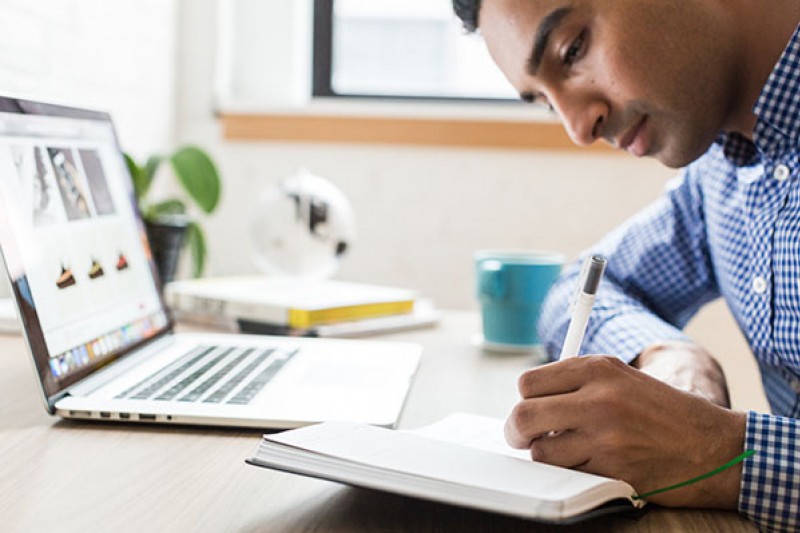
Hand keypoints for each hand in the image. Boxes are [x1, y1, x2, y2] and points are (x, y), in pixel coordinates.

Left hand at [505, 356, 745, 507]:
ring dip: (546, 455)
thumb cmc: (663, 413)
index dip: (526, 399)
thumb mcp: (622, 378)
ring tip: (567, 451)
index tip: (533, 408)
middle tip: (524, 436)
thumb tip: (529, 399)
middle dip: (518, 430)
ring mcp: (606, 437)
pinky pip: (566, 474)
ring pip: (540, 451)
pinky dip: (570, 473)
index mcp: (598, 369)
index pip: (529, 382)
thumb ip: (577, 383)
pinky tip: (589, 464)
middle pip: (524, 415)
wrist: (714, 447)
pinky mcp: (613, 471)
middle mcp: (599, 399)